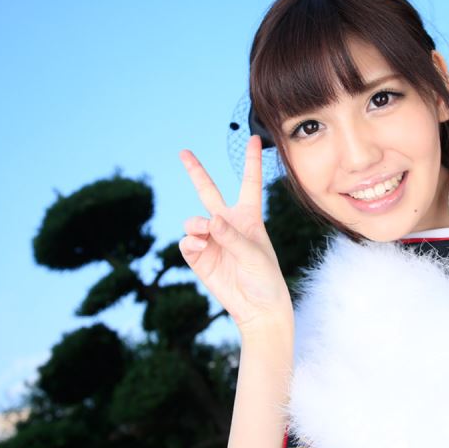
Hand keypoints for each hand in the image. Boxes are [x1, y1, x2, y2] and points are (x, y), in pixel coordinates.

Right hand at [178, 135, 292, 335]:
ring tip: (206, 235)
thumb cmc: (265, 278)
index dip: (252, 161)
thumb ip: (233, 236)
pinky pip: (187, 242)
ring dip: (196, 224)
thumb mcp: (255, 255)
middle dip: (195, 171)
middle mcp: (228, 224)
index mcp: (249, 217)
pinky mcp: (199, 257)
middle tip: (183, 152)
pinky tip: (202, 248)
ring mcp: (211, 239)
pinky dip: (192, 243)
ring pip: (194, 220)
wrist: (257, 308)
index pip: (250, 183)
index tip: (254, 138)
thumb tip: (210, 221)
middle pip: (208, 191)